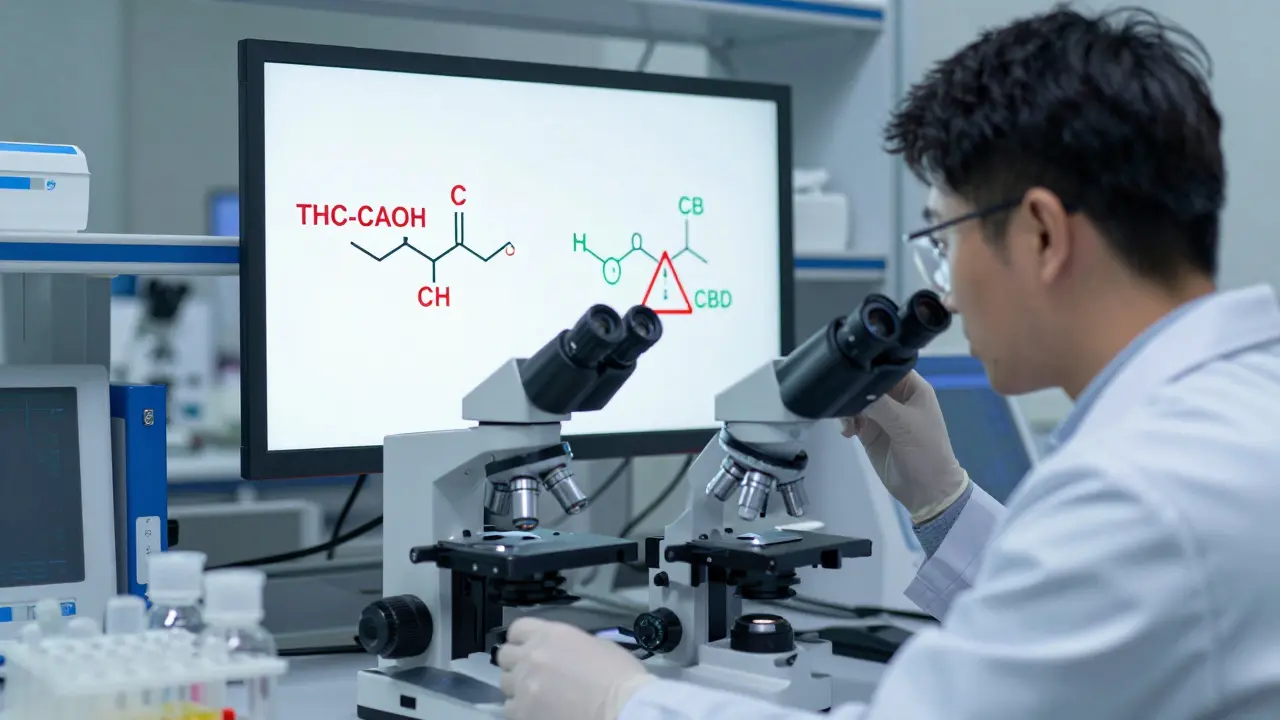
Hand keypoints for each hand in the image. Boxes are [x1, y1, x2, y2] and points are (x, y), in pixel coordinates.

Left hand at [498, 617, 655, 719]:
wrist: (622, 709)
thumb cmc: (619, 676)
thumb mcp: (596, 645)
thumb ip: (568, 645)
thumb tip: (561, 654)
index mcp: (550, 635)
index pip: (517, 629)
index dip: (522, 640)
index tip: (529, 649)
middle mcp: (531, 656)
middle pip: (505, 656)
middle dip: (516, 663)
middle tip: (532, 674)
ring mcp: (524, 686)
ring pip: (504, 683)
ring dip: (518, 687)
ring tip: (536, 696)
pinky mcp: (522, 713)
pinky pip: (509, 708)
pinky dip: (521, 709)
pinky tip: (537, 712)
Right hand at [840, 371, 968, 523]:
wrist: (926, 489)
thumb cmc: (925, 452)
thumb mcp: (904, 425)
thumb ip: (879, 405)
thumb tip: (853, 390)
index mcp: (913, 389)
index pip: (888, 367)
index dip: (871, 366)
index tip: (851, 367)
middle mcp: (897, 398)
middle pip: (869, 383)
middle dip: (855, 390)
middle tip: (843, 399)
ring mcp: (882, 415)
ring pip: (858, 401)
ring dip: (848, 408)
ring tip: (848, 423)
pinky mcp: (870, 432)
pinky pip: (853, 419)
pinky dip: (846, 422)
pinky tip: (847, 432)